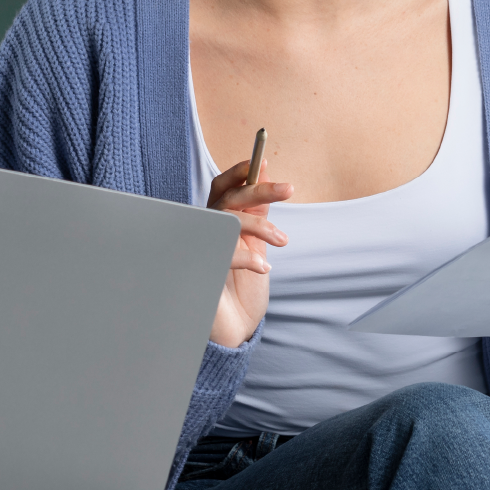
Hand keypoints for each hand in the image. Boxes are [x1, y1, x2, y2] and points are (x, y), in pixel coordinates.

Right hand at [206, 157, 291, 348]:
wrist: (234, 329)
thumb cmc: (241, 286)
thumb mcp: (255, 244)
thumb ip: (257, 212)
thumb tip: (265, 172)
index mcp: (218, 222)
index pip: (222, 187)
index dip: (238, 172)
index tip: (262, 161)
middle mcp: (206, 232)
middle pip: (227, 198)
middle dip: (259, 189)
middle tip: (289, 189)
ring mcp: (201, 250)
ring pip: (226, 220)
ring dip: (259, 226)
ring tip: (283, 241)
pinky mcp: (200, 272)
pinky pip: (222, 254)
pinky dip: (246, 257)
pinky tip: (263, 268)